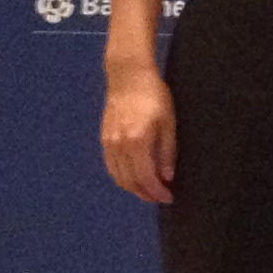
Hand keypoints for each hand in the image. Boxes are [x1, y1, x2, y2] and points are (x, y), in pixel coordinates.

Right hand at [101, 65, 176, 203]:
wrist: (128, 75)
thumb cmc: (154, 95)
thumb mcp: (168, 122)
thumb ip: (167, 151)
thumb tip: (167, 177)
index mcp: (137, 141)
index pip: (145, 177)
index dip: (157, 191)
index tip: (168, 197)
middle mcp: (119, 145)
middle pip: (130, 181)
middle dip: (146, 193)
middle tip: (160, 196)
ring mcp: (109, 142)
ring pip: (118, 176)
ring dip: (133, 187)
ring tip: (149, 189)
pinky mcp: (104, 138)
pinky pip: (111, 166)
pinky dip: (122, 176)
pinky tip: (134, 176)